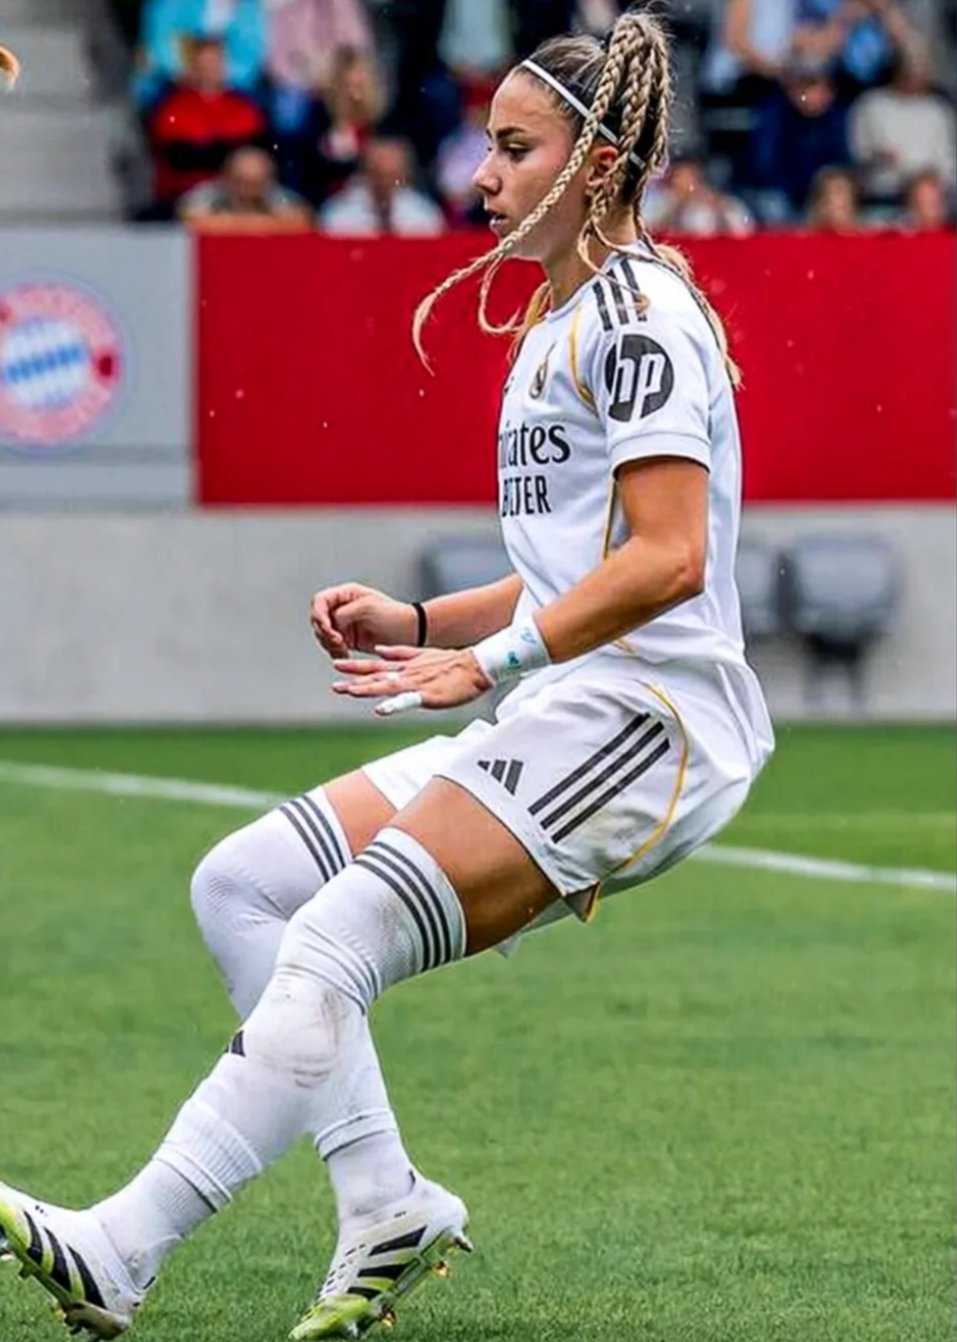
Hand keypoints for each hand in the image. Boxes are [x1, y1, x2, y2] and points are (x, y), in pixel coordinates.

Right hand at [310, 584, 417, 658]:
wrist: (409, 632)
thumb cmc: (394, 615)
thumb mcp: (368, 607)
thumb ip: (345, 613)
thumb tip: (332, 622)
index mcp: (346, 594)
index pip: (320, 601)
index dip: (319, 614)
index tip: (328, 627)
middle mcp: (342, 608)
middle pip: (318, 619)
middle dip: (325, 633)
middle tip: (338, 641)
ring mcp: (344, 624)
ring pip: (323, 635)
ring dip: (329, 644)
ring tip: (343, 649)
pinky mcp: (348, 639)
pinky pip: (332, 646)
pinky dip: (334, 652)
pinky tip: (344, 654)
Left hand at [331, 645, 492, 716]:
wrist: (476, 665)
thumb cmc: (453, 662)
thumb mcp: (422, 653)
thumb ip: (399, 653)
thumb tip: (379, 650)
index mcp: (406, 665)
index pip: (376, 665)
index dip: (356, 666)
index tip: (337, 665)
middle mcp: (407, 672)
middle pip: (376, 676)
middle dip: (354, 680)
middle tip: (335, 685)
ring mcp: (416, 683)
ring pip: (386, 686)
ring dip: (367, 689)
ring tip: (349, 692)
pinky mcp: (427, 694)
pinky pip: (407, 701)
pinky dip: (393, 704)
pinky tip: (380, 709)